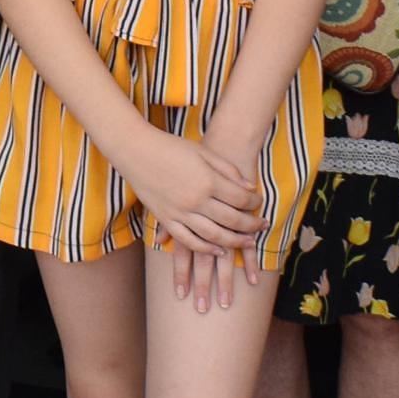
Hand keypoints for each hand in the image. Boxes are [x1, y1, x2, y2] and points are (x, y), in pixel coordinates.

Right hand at [121, 124, 260, 260]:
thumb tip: (250, 187)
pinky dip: (205, 248)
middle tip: (262, 226)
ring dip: (234, 241)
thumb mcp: (204, 152)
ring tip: (248, 242)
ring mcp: (180, 212)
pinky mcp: (166, 220)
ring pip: (214, 235)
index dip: (255, 202)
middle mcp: (196, 200)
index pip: (241, 199)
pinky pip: (189, 240)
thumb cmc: (171, 147)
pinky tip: (218, 250)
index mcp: (208, 181)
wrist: (136, 151)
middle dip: (251, 225)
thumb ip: (228, 170)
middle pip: (232, 220)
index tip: (259, 203)